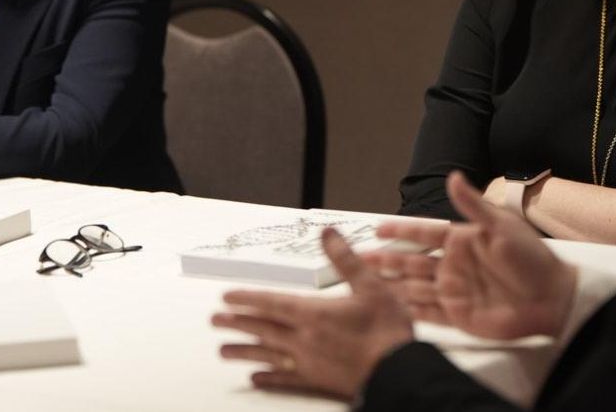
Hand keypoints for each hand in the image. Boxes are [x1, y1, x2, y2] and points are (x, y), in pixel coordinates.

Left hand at [213, 228, 414, 398]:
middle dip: (237, 322)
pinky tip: (255, 378)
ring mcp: (308, 363)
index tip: (226, 297)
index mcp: (313, 314)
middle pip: (262, 328)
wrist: (399, 372)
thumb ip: (345, 259)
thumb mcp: (371, 286)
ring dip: (244, 351)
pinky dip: (268, 378)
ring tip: (224, 350)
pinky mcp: (317, 380)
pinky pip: (284, 379)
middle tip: (216, 321)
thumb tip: (327, 234)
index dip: (246, 298)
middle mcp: (304, 339)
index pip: (271, 302)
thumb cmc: (387, 333)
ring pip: (267, 355)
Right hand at [365, 170, 575, 339]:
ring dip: (390, 285)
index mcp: (462, 240)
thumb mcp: (502, 226)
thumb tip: (453, 176)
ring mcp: (454, 291)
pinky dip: (407, 310)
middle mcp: (454, 265)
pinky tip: (388, 309)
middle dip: (385, 260)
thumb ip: (473, 205)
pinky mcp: (458, 316)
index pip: (424, 234)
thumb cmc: (532, 259)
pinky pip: (427, 312)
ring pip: (413, 287)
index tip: (376, 228)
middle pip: (411, 262)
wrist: (552, 298)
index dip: (400, 231)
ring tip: (364, 285)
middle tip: (356, 259)